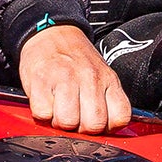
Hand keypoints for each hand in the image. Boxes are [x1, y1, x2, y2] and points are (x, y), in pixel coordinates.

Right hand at [18, 25, 132, 133]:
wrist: (51, 32)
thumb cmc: (75, 58)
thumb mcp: (101, 74)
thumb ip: (107, 100)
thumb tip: (106, 130)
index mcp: (108, 79)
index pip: (120, 118)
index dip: (107, 127)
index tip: (98, 122)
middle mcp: (89, 78)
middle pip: (92, 125)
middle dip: (81, 128)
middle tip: (74, 116)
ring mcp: (65, 78)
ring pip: (67, 122)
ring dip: (59, 121)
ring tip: (58, 109)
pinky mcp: (41, 80)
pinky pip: (43, 114)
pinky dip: (42, 113)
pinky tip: (46, 101)